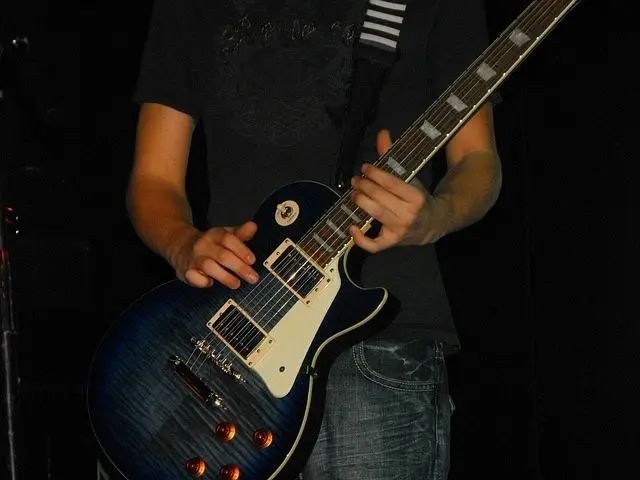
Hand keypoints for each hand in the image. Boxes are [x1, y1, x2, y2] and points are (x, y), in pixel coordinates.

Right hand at [171, 221, 259, 288]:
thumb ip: (240, 233)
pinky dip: (202, 281)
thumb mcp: (225, 235)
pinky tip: (211, 283)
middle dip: (239, 267)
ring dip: (225, 277)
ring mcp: (194, 258)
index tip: (253, 260)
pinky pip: (193, 277)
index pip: (228, 239)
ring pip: (209, 267)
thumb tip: (253, 226)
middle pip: (222, 255)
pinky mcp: (186, 270)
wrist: (180, 245)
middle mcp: (204, 245)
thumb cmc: (210, 243)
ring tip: (237, 284)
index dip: (241, 250)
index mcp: (215, 235)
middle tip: (253, 278)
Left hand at [349, 129, 445, 252]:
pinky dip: (361, 239)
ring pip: (375, 214)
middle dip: (364, 186)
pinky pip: (374, 245)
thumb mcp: (409, 177)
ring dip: (360, 202)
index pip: (391, 183)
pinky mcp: (392, 242)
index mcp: (415, 196)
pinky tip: (352, 227)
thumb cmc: (418, 198)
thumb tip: (382, 133)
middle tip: (356, 180)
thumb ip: (392, 156)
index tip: (365, 168)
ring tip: (354, 193)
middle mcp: (408, 214)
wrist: (434, 223)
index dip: (375, 174)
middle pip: (380, 198)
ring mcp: (400, 229)